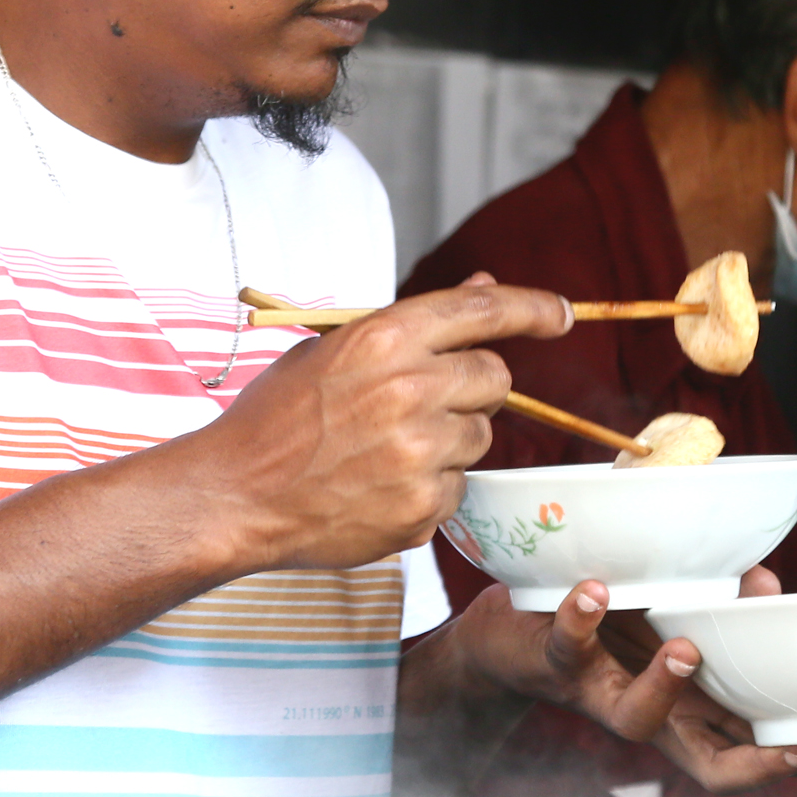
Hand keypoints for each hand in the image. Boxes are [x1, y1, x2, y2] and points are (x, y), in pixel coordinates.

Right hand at [191, 276, 569, 570]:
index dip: (533, 308)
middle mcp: (411, 391)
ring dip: (451, 439)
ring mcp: (420, 454)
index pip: (484, 311)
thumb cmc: (277, 418)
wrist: (234, 496)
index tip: (562, 314)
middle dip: (473, 388)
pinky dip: (431, 486)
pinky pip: (458, 487)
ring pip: (481, 436)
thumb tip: (483, 288)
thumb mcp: (332, 349)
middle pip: (494, 378)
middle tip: (426, 401)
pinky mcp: (423, 508)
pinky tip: (379, 484)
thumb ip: (413, 323)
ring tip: (387, 448)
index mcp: (384, 341)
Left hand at [449, 566, 796, 791]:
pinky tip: (595, 589)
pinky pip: (568, 646)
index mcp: (686, 707)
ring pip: (636, 719)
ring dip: (665, 687)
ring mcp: (601, 694)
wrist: (503, 629)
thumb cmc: (601, 625)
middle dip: (762, 762)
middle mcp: (650, 714)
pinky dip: (582, 619)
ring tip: (686, 648)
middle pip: (712, 764)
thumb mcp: (671, 609)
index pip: (752, 750)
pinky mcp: (554, 661)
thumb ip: (721, 600)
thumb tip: (764, 581)